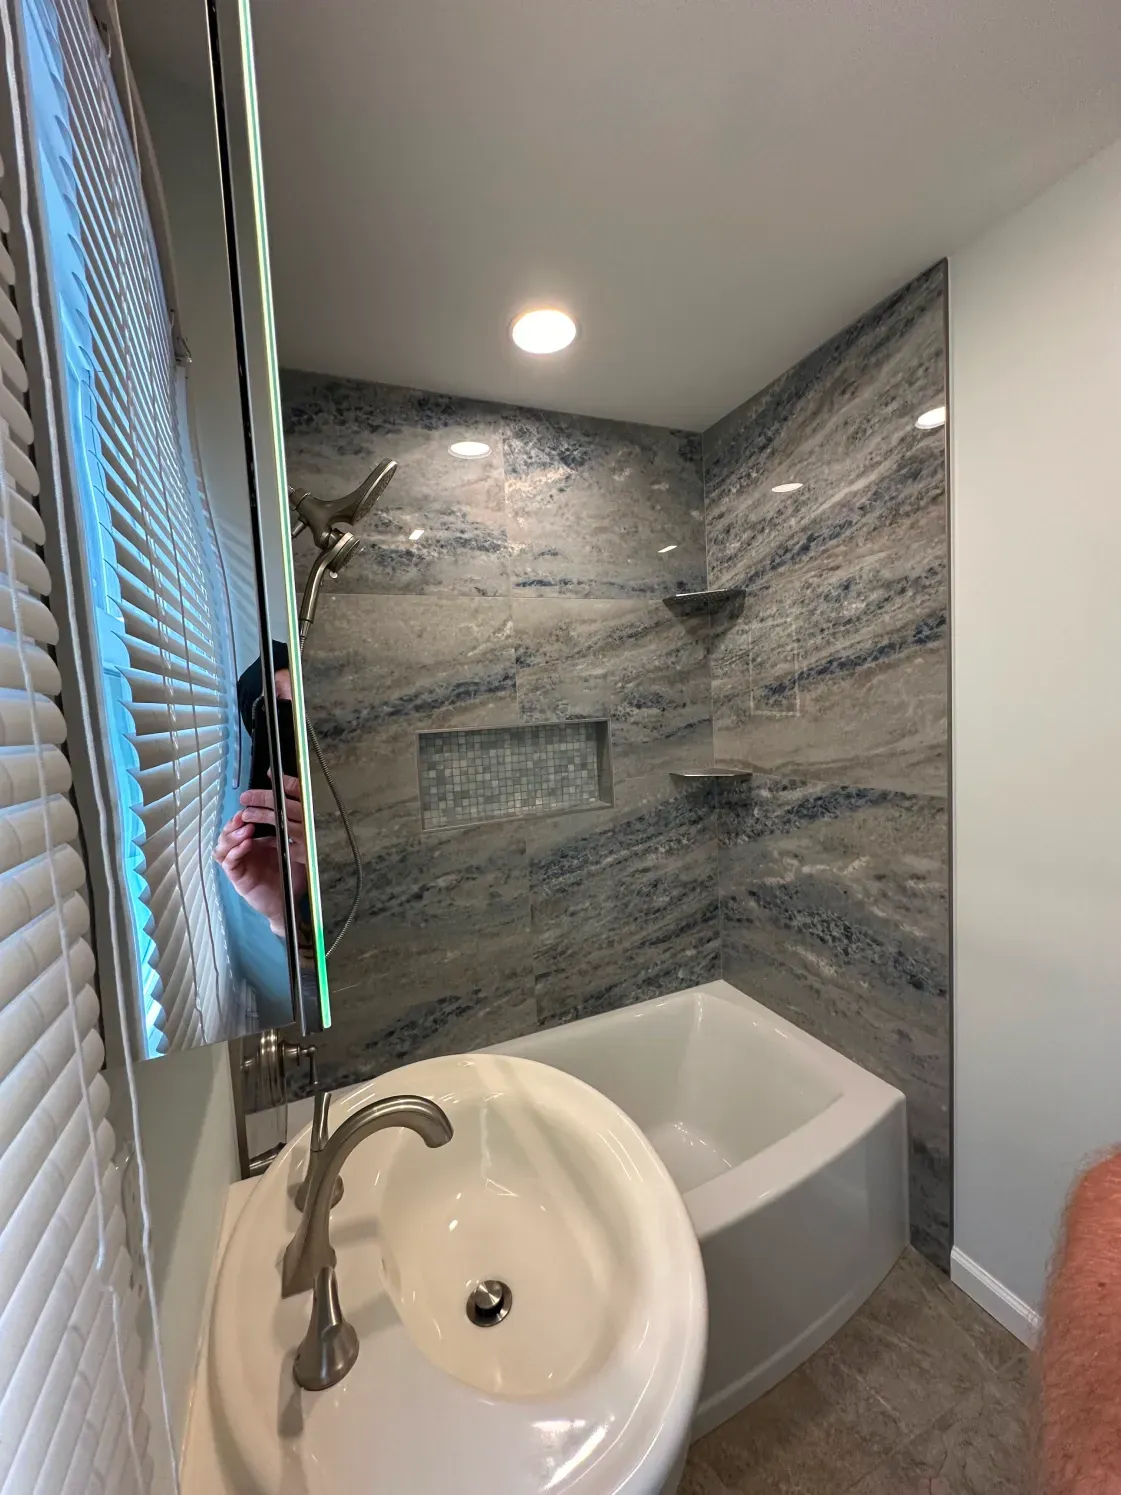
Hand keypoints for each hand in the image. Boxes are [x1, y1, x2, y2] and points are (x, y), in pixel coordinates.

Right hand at [214, 774, 307, 934]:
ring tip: (247, 828)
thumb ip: (290, 833)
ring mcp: (238, 862)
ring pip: (223, 844)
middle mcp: (243, 849)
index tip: (252, 797)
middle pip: (230, 829)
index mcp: (255, 840)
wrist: (288, 903)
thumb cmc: (290, 876)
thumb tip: (294, 809)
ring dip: (233, 834)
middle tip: (245, 813)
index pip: (243, 820)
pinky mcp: (237, 876)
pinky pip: (229, 861)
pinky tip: (247, 844)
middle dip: (236, 819)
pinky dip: (236, 851)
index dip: (244, 808)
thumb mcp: (294, 850)